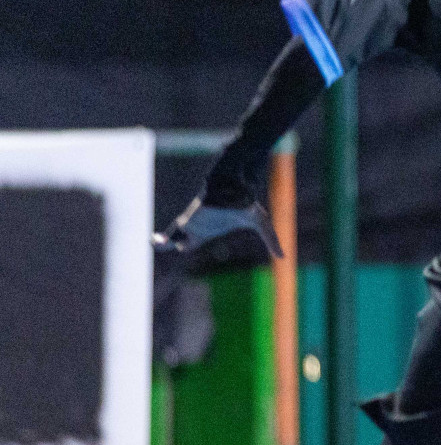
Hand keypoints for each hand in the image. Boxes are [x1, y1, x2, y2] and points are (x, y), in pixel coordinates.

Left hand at [154, 196, 283, 258]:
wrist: (235, 187)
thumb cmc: (244, 202)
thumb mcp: (260, 223)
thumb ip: (271, 239)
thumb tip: (285, 256)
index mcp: (206, 231)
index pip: (188, 242)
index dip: (184, 246)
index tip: (183, 247)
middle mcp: (196, 228)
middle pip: (178, 241)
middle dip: (173, 245)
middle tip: (170, 248)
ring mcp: (192, 224)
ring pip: (172, 236)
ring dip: (162, 242)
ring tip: (152, 242)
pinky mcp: (189, 219)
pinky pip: (172, 231)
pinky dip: (163, 239)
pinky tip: (154, 242)